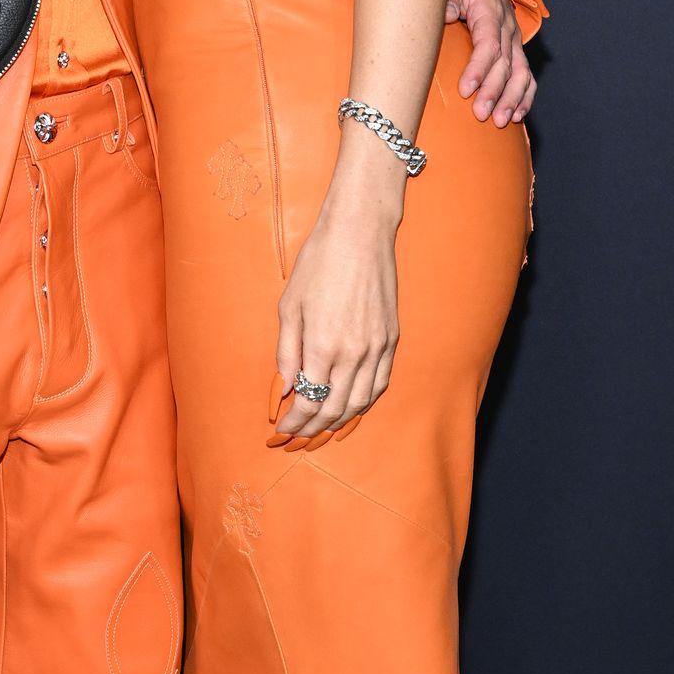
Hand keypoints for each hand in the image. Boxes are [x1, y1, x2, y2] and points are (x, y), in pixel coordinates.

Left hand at [271, 197, 398, 445]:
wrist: (359, 235)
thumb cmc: (318, 264)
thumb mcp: (289, 305)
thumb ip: (286, 352)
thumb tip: (283, 389)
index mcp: (322, 345)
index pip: (308, 401)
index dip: (294, 423)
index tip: (282, 431)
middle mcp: (353, 353)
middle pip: (334, 409)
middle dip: (313, 429)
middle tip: (297, 438)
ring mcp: (376, 348)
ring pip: (360, 402)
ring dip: (338, 421)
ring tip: (320, 428)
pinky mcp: (391, 340)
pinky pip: (379, 384)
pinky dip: (363, 402)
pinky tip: (350, 406)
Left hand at [447, 0, 534, 125]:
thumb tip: (445, 17)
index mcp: (489, 8)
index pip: (488, 43)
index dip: (479, 68)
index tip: (466, 89)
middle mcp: (506, 23)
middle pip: (505, 62)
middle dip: (494, 91)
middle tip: (481, 114)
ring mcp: (512, 35)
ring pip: (519, 71)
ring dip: (512, 97)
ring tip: (502, 121)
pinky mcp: (512, 43)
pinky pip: (525, 71)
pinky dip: (525, 93)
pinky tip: (518, 113)